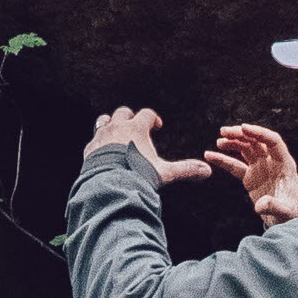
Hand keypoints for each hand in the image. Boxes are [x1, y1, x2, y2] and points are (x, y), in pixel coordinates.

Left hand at [85, 104, 208, 188]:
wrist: (109, 185)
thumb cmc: (138, 176)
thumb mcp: (163, 173)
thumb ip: (184, 169)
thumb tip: (207, 171)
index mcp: (137, 128)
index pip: (146, 114)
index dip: (153, 118)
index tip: (157, 127)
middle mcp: (118, 127)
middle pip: (123, 112)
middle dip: (130, 117)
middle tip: (135, 128)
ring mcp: (102, 136)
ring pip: (104, 120)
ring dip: (111, 124)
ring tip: (117, 134)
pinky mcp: (90, 148)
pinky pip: (93, 139)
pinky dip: (99, 142)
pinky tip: (103, 152)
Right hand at [207, 122, 297, 225]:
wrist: (285, 222)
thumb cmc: (291, 215)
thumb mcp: (286, 212)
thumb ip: (274, 206)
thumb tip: (260, 205)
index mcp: (285, 164)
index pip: (273, 141)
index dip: (259, 133)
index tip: (243, 128)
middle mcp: (273, 162)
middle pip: (256, 141)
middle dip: (241, 134)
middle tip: (224, 132)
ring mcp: (261, 168)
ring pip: (246, 149)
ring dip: (233, 142)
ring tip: (219, 142)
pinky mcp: (250, 177)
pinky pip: (235, 165)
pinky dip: (223, 160)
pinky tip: (210, 155)